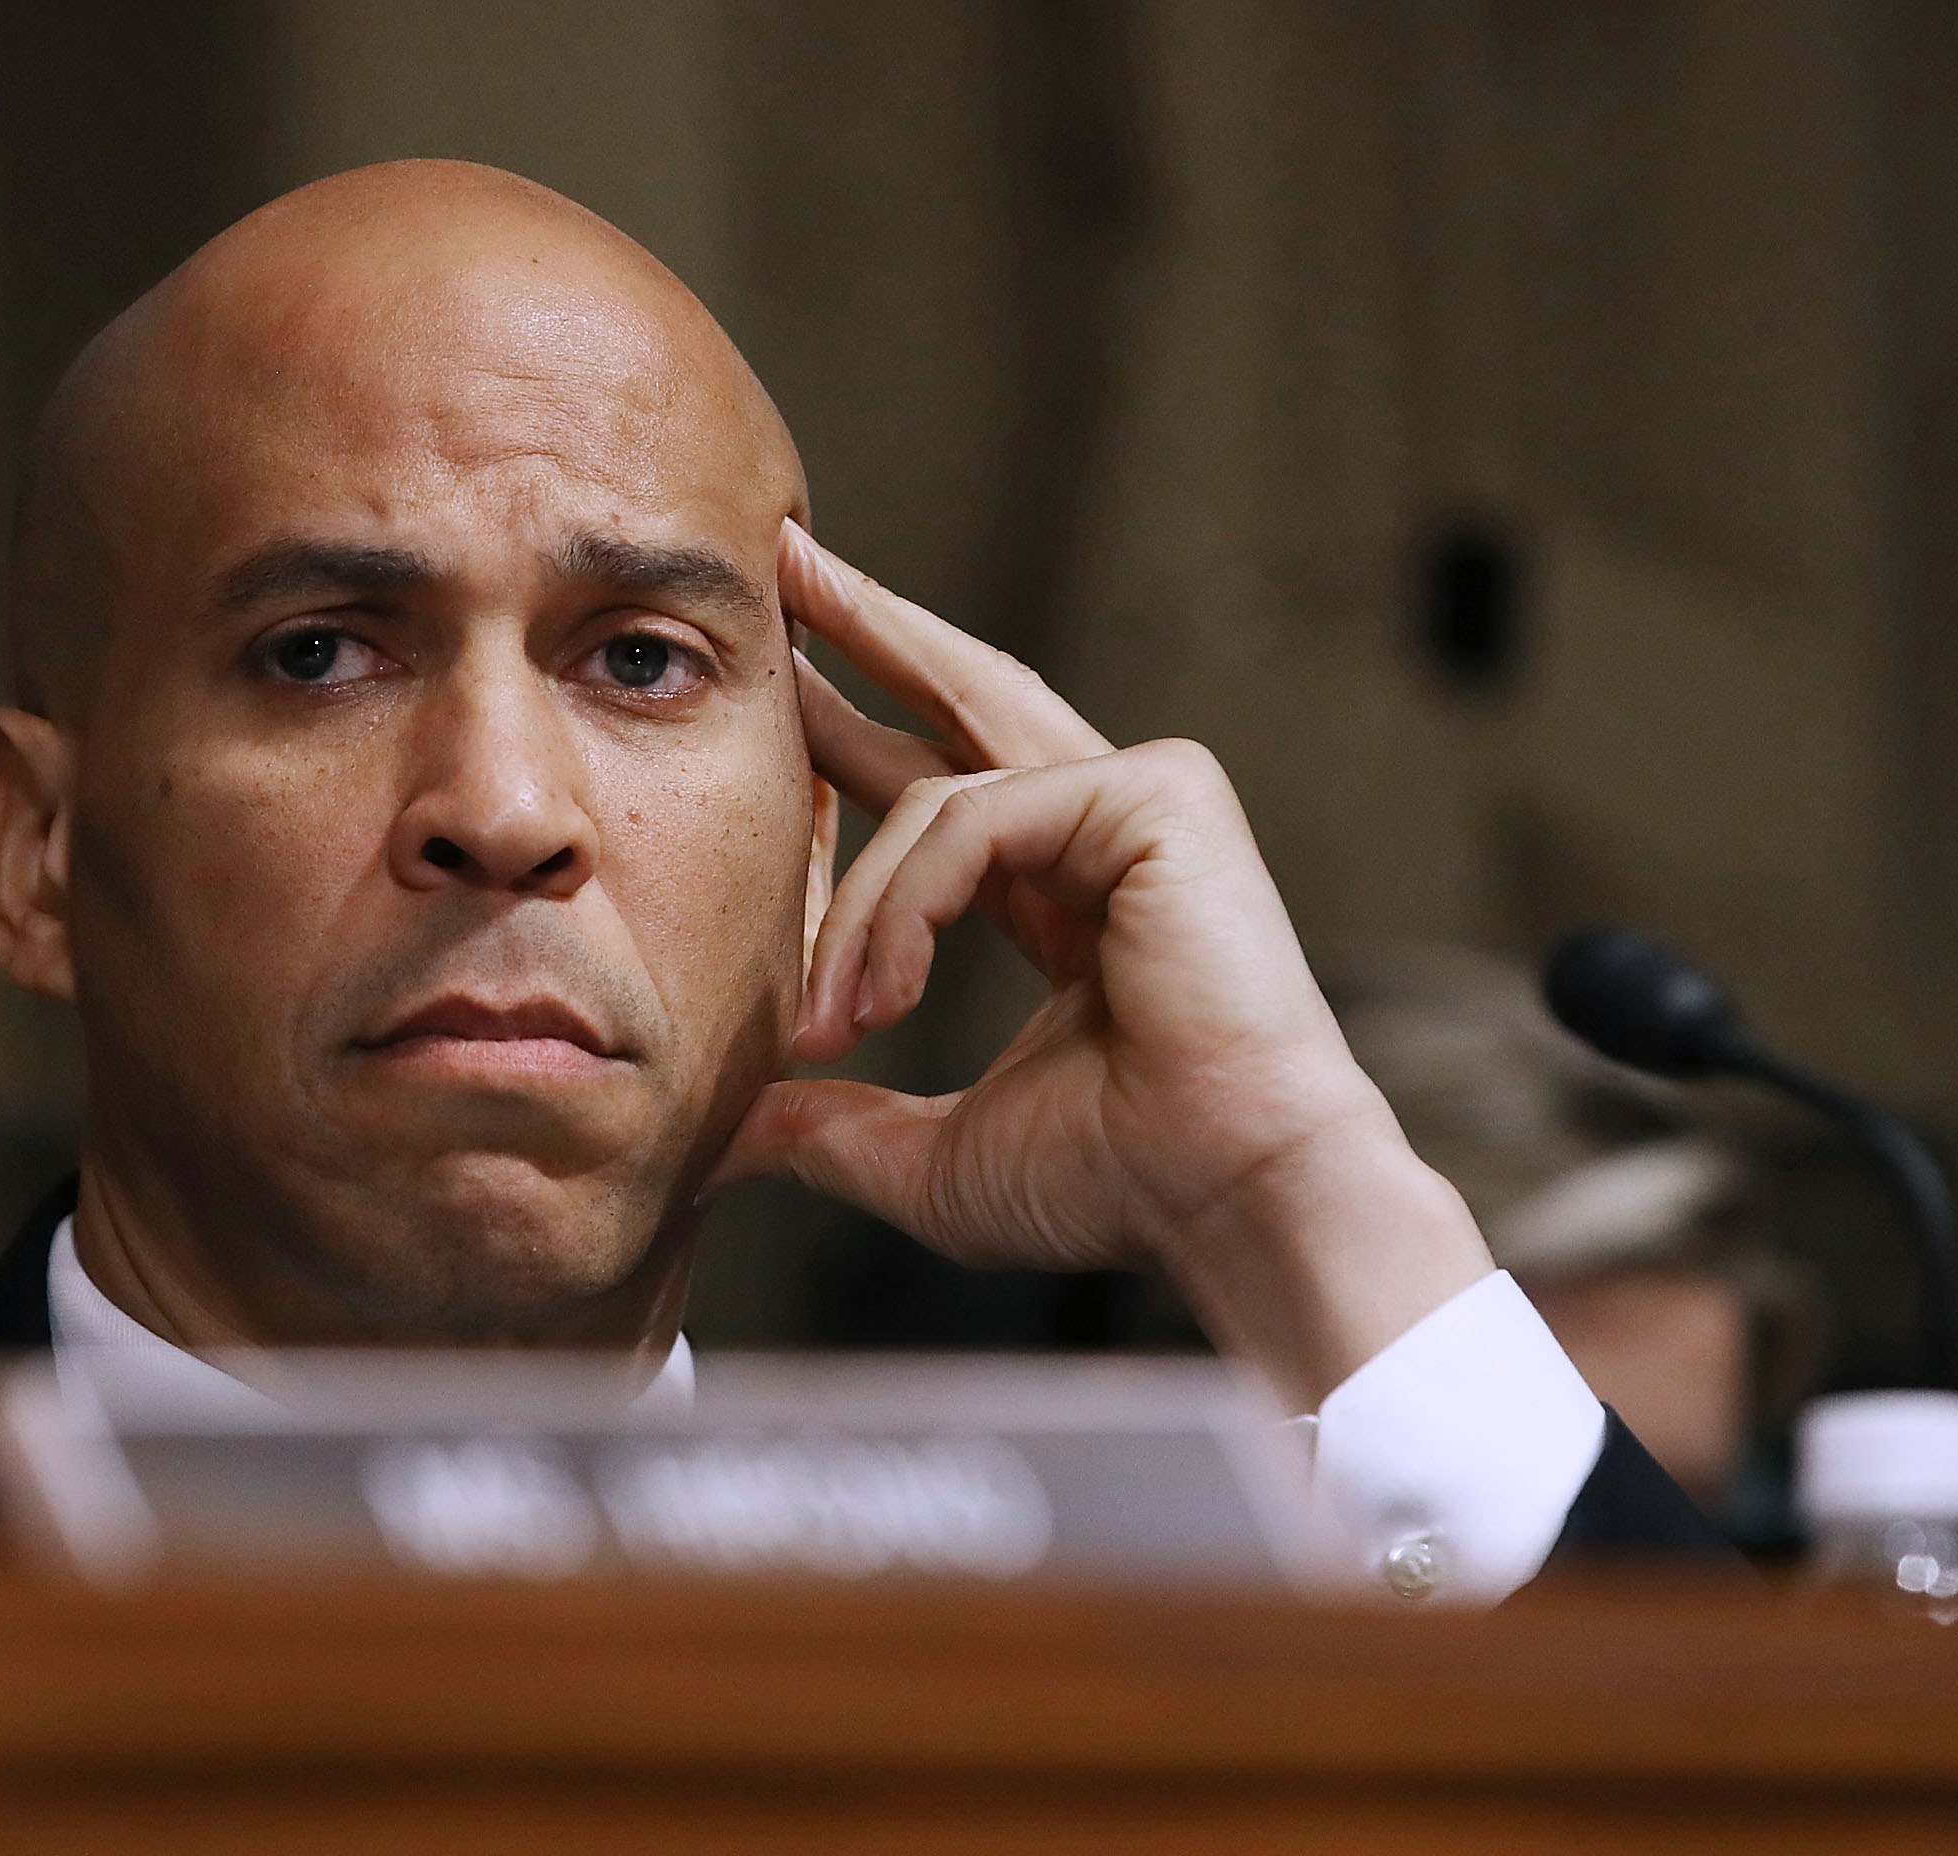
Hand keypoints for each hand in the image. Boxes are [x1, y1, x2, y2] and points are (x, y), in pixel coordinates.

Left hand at [713, 521, 1491, 1405]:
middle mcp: (1110, 826)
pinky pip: (974, 818)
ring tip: (829, 1021)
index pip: (943, 778)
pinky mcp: (1159, 794)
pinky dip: (910, 905)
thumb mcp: (930, 1155)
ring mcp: (1144, 798)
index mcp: (1071, 890)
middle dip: (865, 624)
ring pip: (935, 799)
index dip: (857, 722)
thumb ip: (835, 1127)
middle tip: (780, 553)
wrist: (1229, 1200)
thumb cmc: (1117, 1184)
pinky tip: (891, 993)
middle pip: (962, 692)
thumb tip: (728, 1138)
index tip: (781, 676)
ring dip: (858, 910)